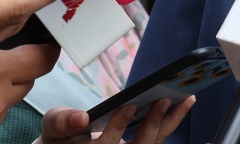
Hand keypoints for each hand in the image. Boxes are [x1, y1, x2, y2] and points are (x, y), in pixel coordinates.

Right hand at [40, 96, 194, 143]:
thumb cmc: (60, 139)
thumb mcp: (53, 130)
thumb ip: (62, 122)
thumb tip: (81, 118)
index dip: (118, 128)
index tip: (128, 107)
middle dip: (152, 124)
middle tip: (164, 99)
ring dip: (170, 123)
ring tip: (186, 99)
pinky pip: (158, 140)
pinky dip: (172, 124)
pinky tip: (186, 105)